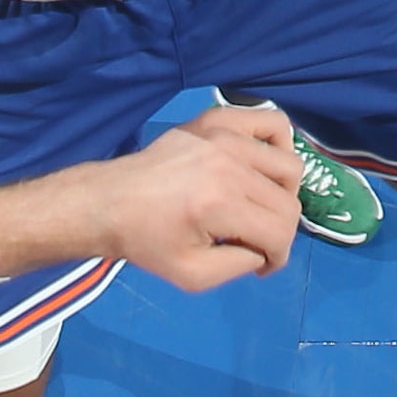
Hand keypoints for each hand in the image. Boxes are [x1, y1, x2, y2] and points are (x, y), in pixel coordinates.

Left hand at [88, 105, 299, 288]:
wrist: (107, 202)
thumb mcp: (192, 276)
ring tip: (257, 206)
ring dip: (282, 193)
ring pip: (289, 165)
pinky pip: (271, 122)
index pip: (281, 231)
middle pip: (288, 201)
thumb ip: (240, 266)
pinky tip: (260, 164)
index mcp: (219, 204)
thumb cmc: (146, 242)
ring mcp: (223, 136)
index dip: (277, 256)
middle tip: (253, 242)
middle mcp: (228, 164)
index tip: (260, 264)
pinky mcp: (216, 120)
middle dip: (279, 231)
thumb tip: (263, 248)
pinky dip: (279, 143)